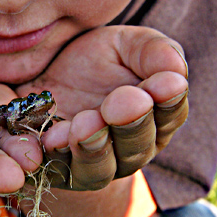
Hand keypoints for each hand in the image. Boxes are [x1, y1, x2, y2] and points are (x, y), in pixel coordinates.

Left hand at [8, 26, 188, 190]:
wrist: (39, 75)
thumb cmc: (94, 61)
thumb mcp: (125, 45)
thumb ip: (154, 52)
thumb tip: (177, 72)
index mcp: (154, 121)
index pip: (170, 116)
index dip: (170, 101)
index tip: (167, 82)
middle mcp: (126, 152)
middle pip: (137, 147)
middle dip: (132, 123)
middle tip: (127, 101)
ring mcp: (89, 166)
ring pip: (98, 167)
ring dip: (94, 145)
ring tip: (86, 123)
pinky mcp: (51, 171)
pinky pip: (53, 170)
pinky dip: (52, 155)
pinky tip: (51, 139)